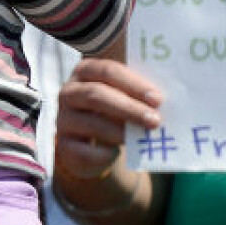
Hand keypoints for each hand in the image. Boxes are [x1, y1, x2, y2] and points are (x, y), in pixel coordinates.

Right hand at [53, 57, 163, 180]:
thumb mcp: (122, 97)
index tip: (157, 98)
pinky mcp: (63, 146)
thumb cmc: (114, 111)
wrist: (92, 145)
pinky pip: (85, 151)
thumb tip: (162, 101)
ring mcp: (63, 119)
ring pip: (92, 123)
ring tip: (143, 137)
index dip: (133, 84)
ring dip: (121, 131)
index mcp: (85, 70)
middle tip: (155, 120)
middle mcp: (68, 92)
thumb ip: (137, 94)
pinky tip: (118, 152)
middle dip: (130, 108)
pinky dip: (104, 153)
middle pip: (97, 95)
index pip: (108, 71)